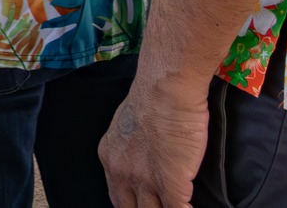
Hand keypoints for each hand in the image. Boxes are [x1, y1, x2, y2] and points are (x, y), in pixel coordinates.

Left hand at [100, 86, 209, 207]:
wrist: (165, 90)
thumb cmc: (153, 98)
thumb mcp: (127, 125)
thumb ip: (132, 147)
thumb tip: (145, 154)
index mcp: (110, 157)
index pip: (117, 196)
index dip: (131, 205)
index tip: (142, 206)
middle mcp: (121, 172)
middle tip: (158, 206)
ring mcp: (144, 181)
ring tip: (176, 206)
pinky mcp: (169, 185)